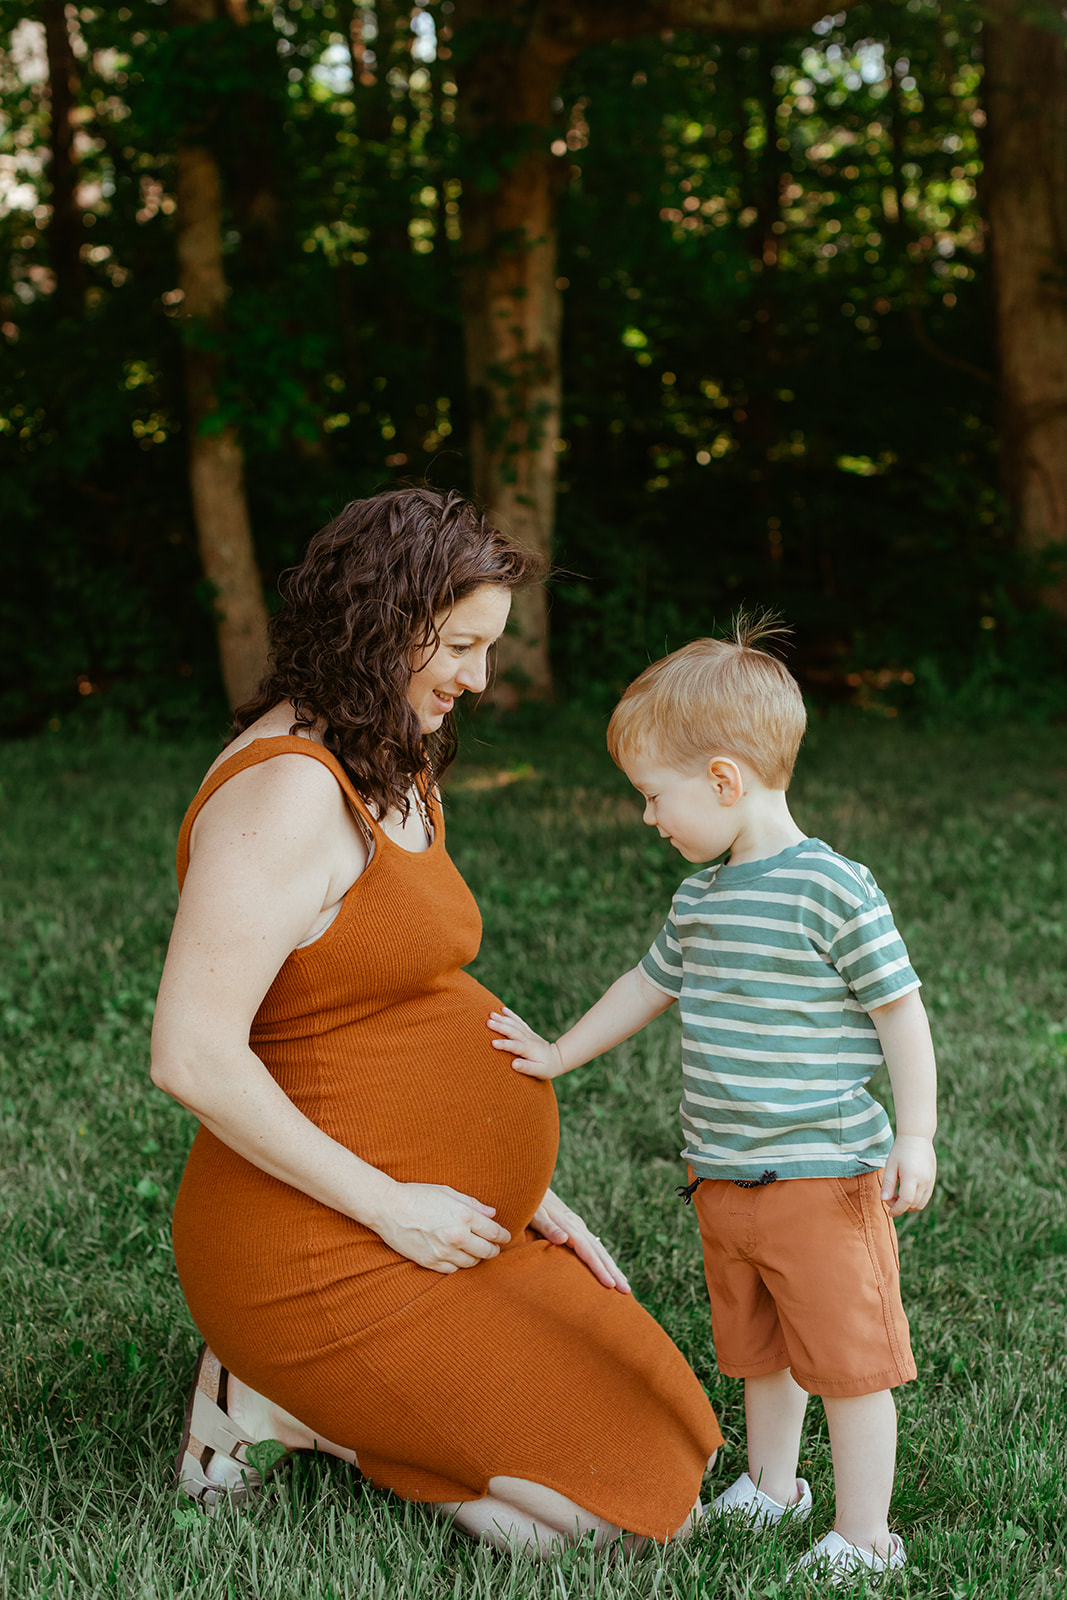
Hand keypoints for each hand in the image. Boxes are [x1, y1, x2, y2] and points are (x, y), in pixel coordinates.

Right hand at [372, 1182, 510, 1272]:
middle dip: (493, 1250)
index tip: (505, 1237)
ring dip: (476, 1258)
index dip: (503, 1236)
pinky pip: (452, 1270)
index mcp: (464, 1216)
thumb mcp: (448, 1193)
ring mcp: (443, 1251)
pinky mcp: (430, 1262)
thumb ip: (473, 1205)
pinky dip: (457, 1265)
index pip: (494, 1232)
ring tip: (475, 1252)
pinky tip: (456, 1257)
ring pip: (471, 1263)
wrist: (389, 1208)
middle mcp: (457, 1236)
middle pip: (486, 1252)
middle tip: (494, 1248)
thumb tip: (492, 1214)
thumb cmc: (419, 1195)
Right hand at [487, 1006, 567, 1078]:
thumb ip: (527, 1068)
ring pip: (515, 1024)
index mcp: (529, 1050)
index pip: (515, 1046)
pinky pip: (519, 1021)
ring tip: (491, 1014)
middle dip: (500, 1027)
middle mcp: (528, 1039)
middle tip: (488, 1022)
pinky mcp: (527, 1031)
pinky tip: (503, 1009)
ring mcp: (528, 1034)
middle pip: (513, 1031)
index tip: (493, 1043)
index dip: (504, 1044)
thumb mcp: (539, 1072)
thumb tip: (514, 1064)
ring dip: (503, 1019)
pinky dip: (511, 1015)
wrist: (557, 1058)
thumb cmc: (546, 1068)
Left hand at [529, 1188, 630, 1293]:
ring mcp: (578, 1226)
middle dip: (614, 1272)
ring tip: (624, 1284)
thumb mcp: (535, 1215)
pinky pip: (594, 1246)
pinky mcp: (576, 1227)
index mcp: (570, 1226)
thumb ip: (548, 1227)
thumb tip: (564, 1238)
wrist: (530, 1187)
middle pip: (600, 1252)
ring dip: (612, 1267)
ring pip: (600, 1249)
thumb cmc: (530, 1204)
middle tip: (627, 1290)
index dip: (600, 1269)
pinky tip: (608, 1267)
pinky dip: (604, 1259)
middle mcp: (578, 1226)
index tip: (611, 1285)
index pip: (588, 1252)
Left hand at [881, 1136, 936, 1216]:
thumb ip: (888, 1183)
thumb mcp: (890, 1165)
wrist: (917, 1138)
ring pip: (921, 1204)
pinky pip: (925, 1197)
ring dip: (909, 1206)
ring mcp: (930, 1181)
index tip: (889, 1212)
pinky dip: (916, 1201)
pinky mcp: (932, 1181)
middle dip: (900, 1207)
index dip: (897, 1210)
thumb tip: (884, 1200)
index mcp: (912, 1176)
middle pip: (913, 1205)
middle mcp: (924, 1181)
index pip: (906, 1201)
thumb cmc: (900, 1150)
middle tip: (890, 1198)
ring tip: (897, 1195)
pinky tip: (906, 1192)